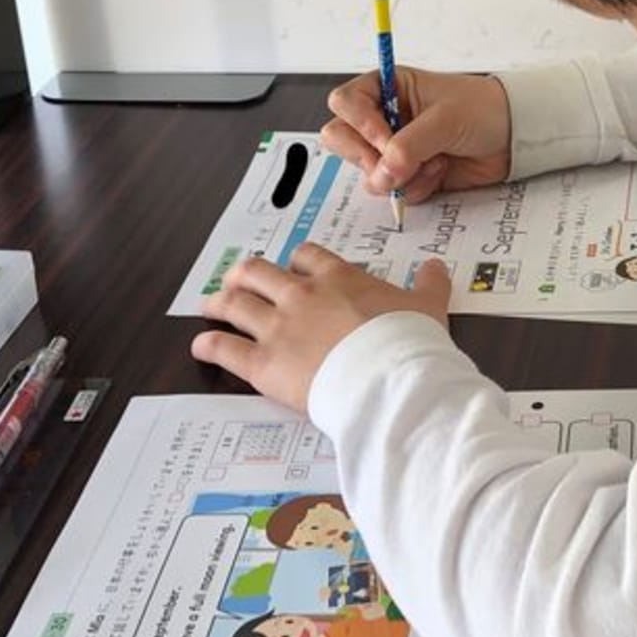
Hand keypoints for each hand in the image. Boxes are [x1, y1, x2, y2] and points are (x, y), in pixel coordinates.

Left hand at [191, 243, 452, 411]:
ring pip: (235, 304)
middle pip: (260, 272)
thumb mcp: (428, 306)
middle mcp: (301, 295)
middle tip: (238, 281)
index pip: (307, 256)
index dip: (296, 261)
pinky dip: (209, 345)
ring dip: (219, 303)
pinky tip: (200, 345)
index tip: (294, 269)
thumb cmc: (410, 342)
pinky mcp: (263, 363)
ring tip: (209, 306)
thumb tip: (436, 266)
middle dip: (246, 275)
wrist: (390, 380)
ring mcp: (279, 327)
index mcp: (338, 278)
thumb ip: (429, 284)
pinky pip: (226, 349)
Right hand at [322, 66, 511, 203]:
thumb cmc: (483, 110)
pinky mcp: (407, 174)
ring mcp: (393, 149)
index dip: (359, 123)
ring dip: (400, 174)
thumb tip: (382, 175)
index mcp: (386, 87)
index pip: (345, 103)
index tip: (385, 139)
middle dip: (367, 157)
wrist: (515, 137)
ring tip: (435, 161)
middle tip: (396, 164)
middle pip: (342, 139)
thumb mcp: (444, 119)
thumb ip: (409, 146)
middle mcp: (383, 117)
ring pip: (367, 172)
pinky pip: (392, 190)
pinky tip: (441, 171)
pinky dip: (416, 186)